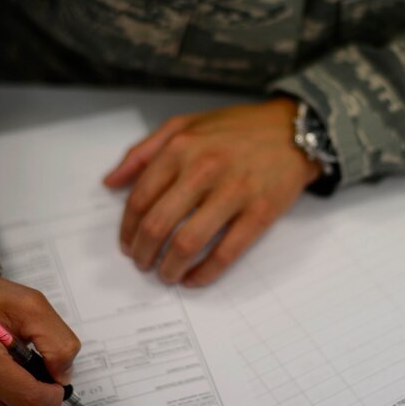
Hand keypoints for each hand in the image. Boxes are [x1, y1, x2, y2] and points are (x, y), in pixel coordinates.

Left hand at [103, 97, 320, 286]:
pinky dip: (204, 274)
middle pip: (158, 225)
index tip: (127, 243)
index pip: (140, 199)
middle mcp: (204, 169)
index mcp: (181, 148)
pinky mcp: (260, 213)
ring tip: (166, 275)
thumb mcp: (184, 126)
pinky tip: (194, 279)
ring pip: (187, 243)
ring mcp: (234, 192)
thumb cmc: (236, 129)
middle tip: (142, 264)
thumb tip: (110, 183)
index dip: (127, 229)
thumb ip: (142, 152)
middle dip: (143, 253)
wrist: (294, 131)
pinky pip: (226, 253)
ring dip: (169, 268)